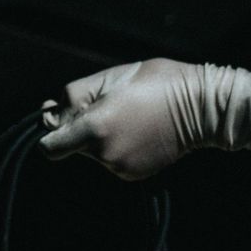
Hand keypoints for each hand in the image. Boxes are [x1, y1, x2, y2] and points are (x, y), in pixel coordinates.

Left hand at [39, 59, 193, 180]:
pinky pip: (113, 161)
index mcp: (94, 129)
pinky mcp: (135, 174)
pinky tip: (139, 131)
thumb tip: (48, 113)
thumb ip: (74, 96)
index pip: (49, 147)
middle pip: (73, 147)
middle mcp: (104, 155)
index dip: (52, 131)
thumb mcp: (111, 76)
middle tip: (112, 106)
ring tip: (131, 117)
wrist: (202, 107)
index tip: (64, 118)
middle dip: (84, 128)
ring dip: (103, 138)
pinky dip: (119, 148)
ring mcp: (120, 167)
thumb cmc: (159, 83)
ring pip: (94, 154)